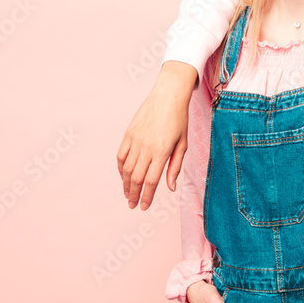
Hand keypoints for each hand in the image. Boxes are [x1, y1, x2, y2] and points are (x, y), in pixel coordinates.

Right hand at [116, 61, 197, 209]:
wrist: (168, 96)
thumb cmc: (179, 121)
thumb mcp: (183, 144)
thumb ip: (175, 167)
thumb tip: (170, 188)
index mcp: (162, 151)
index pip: (152, 180)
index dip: (147, 196)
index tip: (143, 207)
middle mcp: (147, 147)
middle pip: (136, 177)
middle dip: (134, 194)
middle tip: (132, 205)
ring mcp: (135, 140)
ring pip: (126, 168)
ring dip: (125, 184)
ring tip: (127, 194)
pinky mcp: (128, 133)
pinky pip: (121, 155)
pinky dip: (120, 168)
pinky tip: (123, 176)